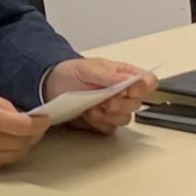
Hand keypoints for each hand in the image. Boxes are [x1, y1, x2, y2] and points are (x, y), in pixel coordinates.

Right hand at [0, 85, 49, 172]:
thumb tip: (17, 113)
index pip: (26, 126)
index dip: (40, 122)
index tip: (44, 117)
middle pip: (26, 141)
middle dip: (34, 133)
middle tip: (34, 125)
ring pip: (18, 153)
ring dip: (24, 144)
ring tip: (20, 133)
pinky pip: (5, 161)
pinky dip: (11, 152)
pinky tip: (5, 142)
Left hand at [44, 58, 158, 133]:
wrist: (49, 86)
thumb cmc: (69, 72)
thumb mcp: (87, 67)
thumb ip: (109, 75)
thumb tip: (131, 79)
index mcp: (122, 75)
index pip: (147, 81)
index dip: (143, 87)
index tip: (130, 89)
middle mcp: (121, 92)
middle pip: (137, 103)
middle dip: (121, 104)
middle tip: (107, 101)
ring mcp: (112, 108)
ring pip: (125, 118)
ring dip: (109, 115)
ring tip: (93, 108)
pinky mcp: (102, 121)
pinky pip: (110, 128)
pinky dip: (100, 124)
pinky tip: (89, 115)